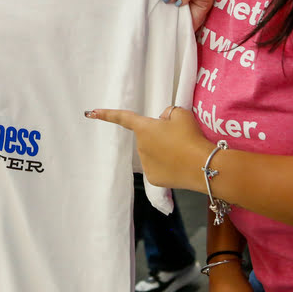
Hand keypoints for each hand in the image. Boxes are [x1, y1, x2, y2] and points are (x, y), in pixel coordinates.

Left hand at [86, 104, 211, 190]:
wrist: (202, 165)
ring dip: (163, 151)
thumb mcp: (180, 114)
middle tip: (179, 137)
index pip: (123, 118)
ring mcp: (145, 164)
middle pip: (148, 137)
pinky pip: (158, 167)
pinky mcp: (153, 179)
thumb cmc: (190, 136)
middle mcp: (140, 146)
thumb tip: (162, 121)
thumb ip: (167, 113)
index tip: (90, 113)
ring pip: (153, 152)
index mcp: (144, 128)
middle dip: (159, 135)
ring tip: (182, 152)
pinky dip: (166, 166)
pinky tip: (178, 165)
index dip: (106, 114)